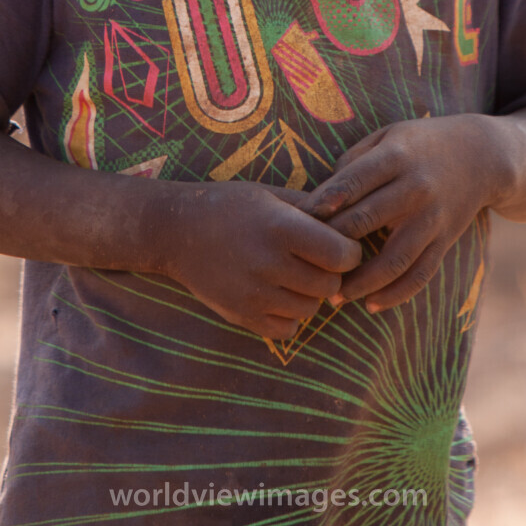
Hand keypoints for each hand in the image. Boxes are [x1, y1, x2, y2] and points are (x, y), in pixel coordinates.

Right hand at [159, 181, 361, 338]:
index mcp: (281, 228)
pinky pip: (287, 330)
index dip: (348, 251)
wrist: (176, 231)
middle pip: (330, 285)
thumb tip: (349, 223)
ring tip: (293, 275)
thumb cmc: (229, 206)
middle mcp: (270, 263)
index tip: (340, 245)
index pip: (342, 255)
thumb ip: (310, 208)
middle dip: (330, 273)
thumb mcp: (270, 195)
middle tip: (315, 261)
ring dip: (310, 295)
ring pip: (311, 309)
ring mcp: (255, 294)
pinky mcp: (242, 316)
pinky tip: (278, 295)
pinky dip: (290, 317)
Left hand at [304, 115, 498, 312]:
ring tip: (335, 297)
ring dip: (361, 282)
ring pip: (394, 259)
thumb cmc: (421, 144)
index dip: (324, 203)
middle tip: (305, 263)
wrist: (481, 156)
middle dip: (333, 244)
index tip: (300, 222)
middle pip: (367, 220)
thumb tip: (324, 195)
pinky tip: (371, 305)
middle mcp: (415, 188)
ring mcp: (432, 218)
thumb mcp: (388, 135)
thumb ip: (355, 159)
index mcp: (396, 156)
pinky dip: (396, 294)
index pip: (353, 181)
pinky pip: (420, 275)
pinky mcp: (445, 241)